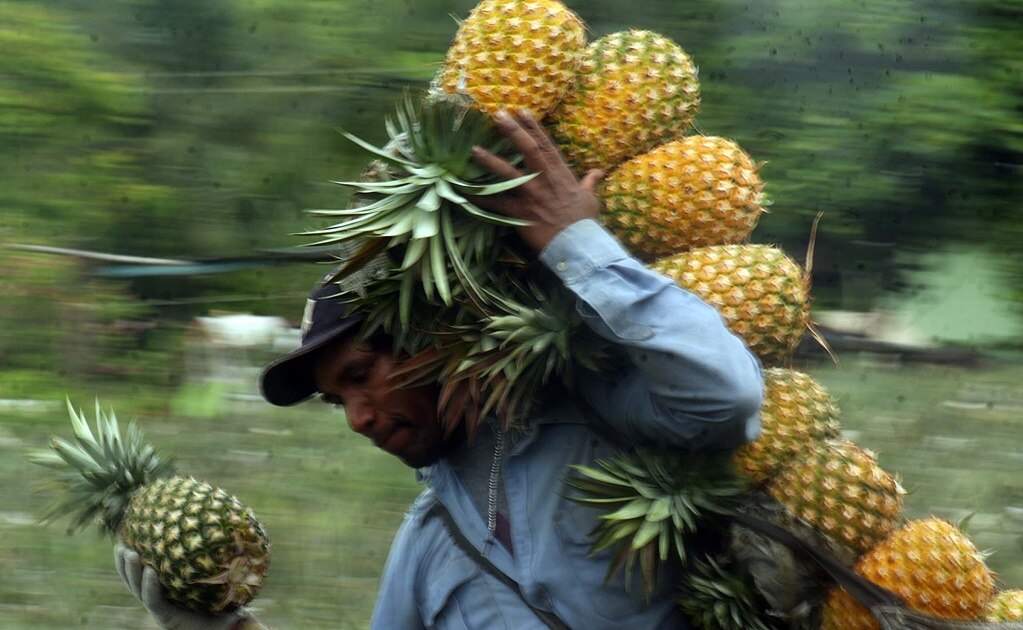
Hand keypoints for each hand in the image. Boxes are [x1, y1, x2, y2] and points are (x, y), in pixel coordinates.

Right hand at [114, 542, 262, 629]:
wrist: (230, 626)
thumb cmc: (227, 600)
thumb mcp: (221, 574)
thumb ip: (220, 553)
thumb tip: (233, 519)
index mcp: (167, 588)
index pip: (144, 571)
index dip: (133, 557)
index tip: (127, 536)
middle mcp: (161, 598)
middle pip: (134, 580)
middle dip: (124, 563)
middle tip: (120, 543)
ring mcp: (162, 609)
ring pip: (139, 590)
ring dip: (132, 572)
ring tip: (130, 552)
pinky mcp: (167, 618)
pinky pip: (154, 601)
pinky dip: (150, 586)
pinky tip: (150, 571)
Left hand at [471, 109, 603, 251]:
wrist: (579, 245)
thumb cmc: (585, 222)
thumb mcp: (591, 198)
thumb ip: (590, 182)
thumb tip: (598, 171)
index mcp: (561, 174)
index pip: (546, 145)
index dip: (534, 127)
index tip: (521, 111)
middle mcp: (545, 180)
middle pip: (528, 150)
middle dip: (513, 131)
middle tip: (498, 114)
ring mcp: (532, 196)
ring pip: (508, 174)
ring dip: (490, 161)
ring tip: (473, 149)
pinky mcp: (521, 213)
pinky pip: (498, 204)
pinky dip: (482, 199)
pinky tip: (465, 192)